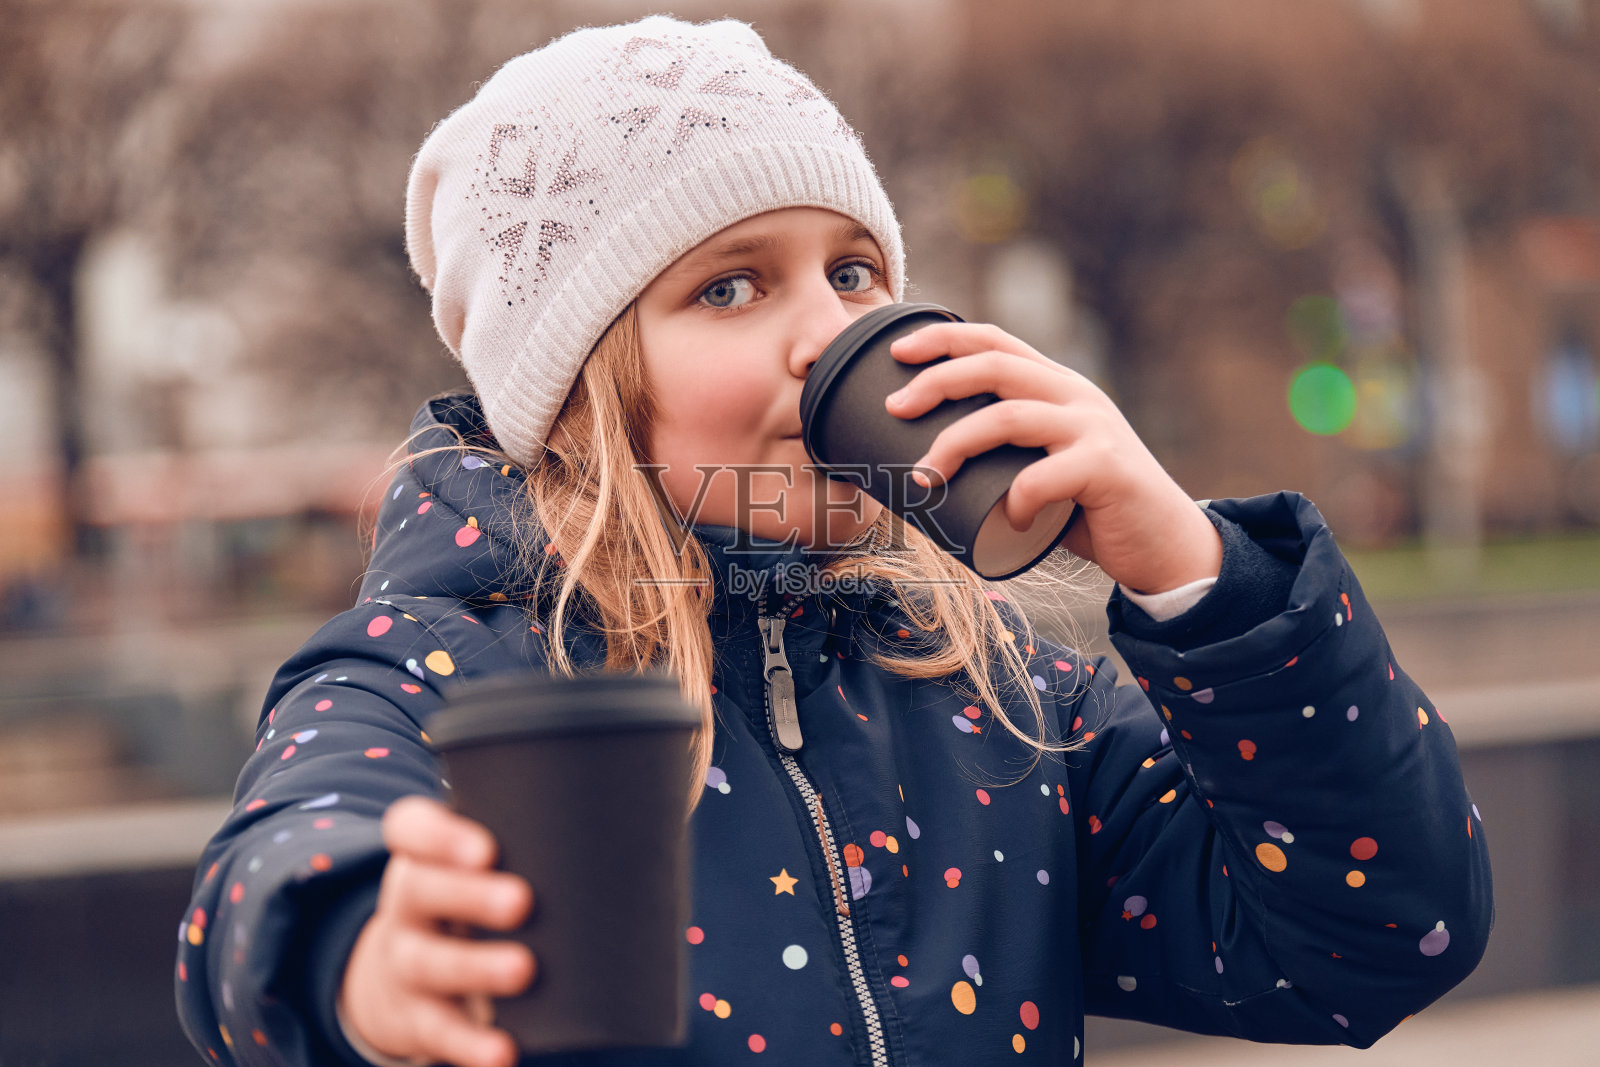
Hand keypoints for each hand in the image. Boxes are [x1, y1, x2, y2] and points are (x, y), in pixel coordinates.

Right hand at [341, 795, 534, 1066]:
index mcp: (424, 855)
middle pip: (420, 891)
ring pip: (428, 962)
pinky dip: (469, 1044)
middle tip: (521, 902)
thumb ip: (535, 842)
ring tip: (523, 970)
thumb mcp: (484, 868)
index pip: (410, 829)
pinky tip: (502, 1053)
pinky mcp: (416, 1017)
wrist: (402, 979)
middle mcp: (408, 904)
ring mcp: (405, 962)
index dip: (439, 836)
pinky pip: (438, 1031)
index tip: (487, 849)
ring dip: (475, 967)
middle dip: (470, 896)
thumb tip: (644, 817)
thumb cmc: (475, 901)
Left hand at [885, 322, 1220, 594]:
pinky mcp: (1107, 468)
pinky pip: (1042, 477)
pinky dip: (1015, 500)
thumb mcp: (1043, 466)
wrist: (1165, 547)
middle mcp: (1075, 396)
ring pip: (1008, 416)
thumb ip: (1005, 455)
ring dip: (954, 444)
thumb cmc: (1091, 511)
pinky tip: (1009, 521)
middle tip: (894, 408)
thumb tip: (924, 468)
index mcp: (1057, 387)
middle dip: (936, 381)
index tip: (897, 353)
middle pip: (994, 366)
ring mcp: (1093, 429)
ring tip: (924, 478)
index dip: (944, 338)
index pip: (996, 341)